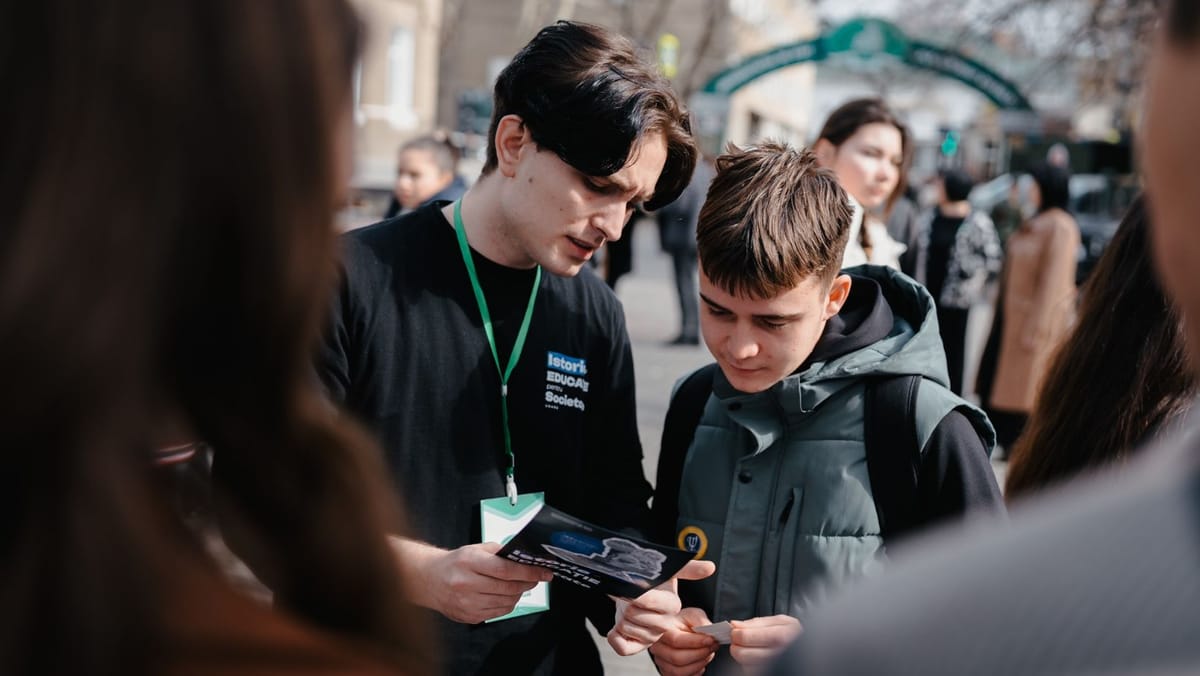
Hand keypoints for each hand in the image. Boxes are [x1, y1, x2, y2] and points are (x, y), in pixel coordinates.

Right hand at [389, 537, 552, 623]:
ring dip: (518, 594)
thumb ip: (498, 552)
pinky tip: (506, 596)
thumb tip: (523, 557)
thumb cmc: (455, 563)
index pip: (506, 569)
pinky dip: (507, 605)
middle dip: (528, 583)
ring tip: (520, 586)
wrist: (429, 580)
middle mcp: (466, 583)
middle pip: (508, 588)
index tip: (543, 572)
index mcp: (469, 562)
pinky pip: (497, 613)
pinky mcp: (468, 616)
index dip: (528, 572)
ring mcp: (466, 603)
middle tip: (536, 578)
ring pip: (505, 602)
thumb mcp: (475, 549)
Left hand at [606, 559, 715, 655]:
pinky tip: (618, 628)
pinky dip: (615, 637)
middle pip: (632, 613)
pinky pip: (623, 648)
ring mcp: (651, 637)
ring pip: (625, 626)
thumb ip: (689, 568)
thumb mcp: (668, 570)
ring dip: (620, 616)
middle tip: (630, 596)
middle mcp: (664, 624)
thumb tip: (710, 568)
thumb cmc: (651, 582)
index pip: (647, 601)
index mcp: (673, 605)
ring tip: (628, 608)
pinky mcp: (637, 647)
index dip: (637, 594)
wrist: (633, 592)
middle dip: (626, 602)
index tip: (636, 585)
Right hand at [649, 607, 718, 675]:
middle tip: (712, 647)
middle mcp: (658, 647)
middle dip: (700, 654)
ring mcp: (661, 661)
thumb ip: (700, 620)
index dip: (695, 642)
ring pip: (680, 671)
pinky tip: (700, 662)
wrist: (679, 630)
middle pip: (677, 658)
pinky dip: (695, 672)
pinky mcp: (667, 672)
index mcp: (662, 631)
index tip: (710, 639)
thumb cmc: (684, 623)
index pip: (676, 640)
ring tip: (708, 654)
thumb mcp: (693, 615)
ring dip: (699, 664)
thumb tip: (707, 629)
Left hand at [729, 615, 802, 670]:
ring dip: (743, 657)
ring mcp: (776, 666)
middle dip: (736, 647)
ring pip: (747, 665)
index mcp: (782, 635)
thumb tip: (735, 625)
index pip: (748, 636)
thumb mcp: (779, 623)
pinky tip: (757, 659)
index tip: (734, 632)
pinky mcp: (772, 674)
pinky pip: (752, 672)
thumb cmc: (793, 635)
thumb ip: (755, 623)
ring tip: (751, 649)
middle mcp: (780, 654)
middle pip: (744, 654)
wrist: (809, 650)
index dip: (737, 634)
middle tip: (738, 642)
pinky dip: (750, 665)